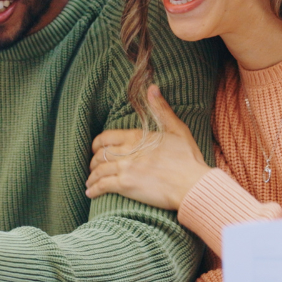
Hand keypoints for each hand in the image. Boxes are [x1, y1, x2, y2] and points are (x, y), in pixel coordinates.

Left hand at [86, 85, 211, 209]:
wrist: (191, 184)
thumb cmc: (188, 158)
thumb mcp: (177, 129)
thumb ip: (161, 109)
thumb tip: (152, 88)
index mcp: (137, 137)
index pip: (106, 137)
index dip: (97, 144)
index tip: (95, 149)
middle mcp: (128, 151)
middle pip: (100, 154)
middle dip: (93, 161)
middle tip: (93, 167)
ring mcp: (125, 168)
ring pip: (99, 170)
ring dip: (92, 177)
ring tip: (90, 182)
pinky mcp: (126, 185)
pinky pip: (102, 185)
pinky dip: (94, 189)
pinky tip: (91, 193)